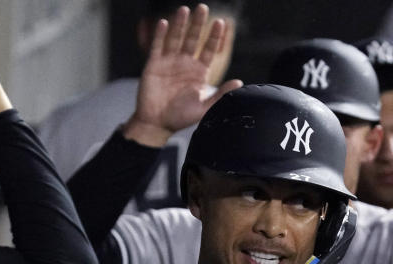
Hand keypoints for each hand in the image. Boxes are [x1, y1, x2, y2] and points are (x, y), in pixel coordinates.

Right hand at [122, 3, 242, 146]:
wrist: (158, 124)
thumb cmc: (181, 117)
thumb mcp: (205, 108)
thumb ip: (221, 95)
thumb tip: (239, 83)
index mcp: (199, 72)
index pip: (209, 50)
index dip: (214, 37)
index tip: (220, 23)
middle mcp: (185, 64)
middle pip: (193, 39)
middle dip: (198, 24)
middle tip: (203, 8)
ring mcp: (169, 62)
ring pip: (176, 39)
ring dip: (180, 24)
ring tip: (185, 10)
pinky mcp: (154, 64)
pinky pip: (157, 46)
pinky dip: (160, 35)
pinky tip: (164, 23)